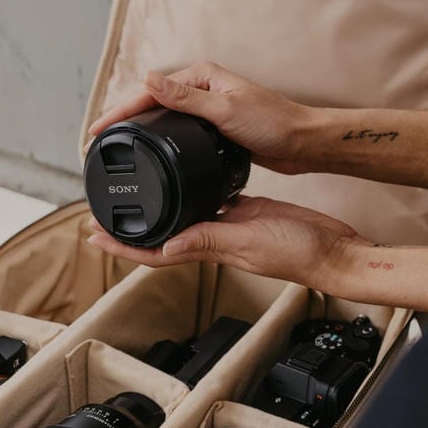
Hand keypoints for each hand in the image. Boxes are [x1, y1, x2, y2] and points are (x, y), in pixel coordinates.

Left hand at [86, 194, 365, 291]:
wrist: (333, 250)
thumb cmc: (298, 251)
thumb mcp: (249, 240)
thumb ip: (210, 239)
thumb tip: (169, 244)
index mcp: (211, 246)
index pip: (156, 250)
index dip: (123, 246)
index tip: (94, 234)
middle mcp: (214, 237)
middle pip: (162, 234)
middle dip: (132, 228)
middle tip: (103, 212)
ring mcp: (229, 225)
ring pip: (183, 216)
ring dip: (159, 208)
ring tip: (138, 191)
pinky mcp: (246, 211)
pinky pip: (212, 200)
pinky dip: (193, 190)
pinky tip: (189, 177)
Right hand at [88, 61, 315, 174]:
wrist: (303, 142)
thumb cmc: (272, 123)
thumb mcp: (224, 110)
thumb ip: (184, 97)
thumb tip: (149, 78)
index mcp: (201, 76)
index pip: (150, 91)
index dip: (120, 111)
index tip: (97, 129)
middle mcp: (202, 88)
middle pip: (151, 102)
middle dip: (123, 118)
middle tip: (96, 140)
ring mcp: (207, 107)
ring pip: (163, 116)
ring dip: (140, 128)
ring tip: (115, 145)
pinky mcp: (214, 126)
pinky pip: (178, 129)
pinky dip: (160, 138)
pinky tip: (151, 151)